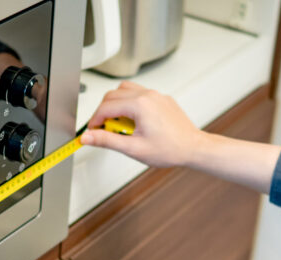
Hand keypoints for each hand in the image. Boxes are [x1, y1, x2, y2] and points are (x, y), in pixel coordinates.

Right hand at [80, 81, 205, 167]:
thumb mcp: (133, 148)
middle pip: (113, 95)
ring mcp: (156, 95)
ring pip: (125, 90)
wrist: (192, 148)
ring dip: (116, 104)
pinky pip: (140, 93)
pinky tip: (135, 121)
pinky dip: (130, 103)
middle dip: (103, 112)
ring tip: (120, 124)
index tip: (92, 131)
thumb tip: (88, 137)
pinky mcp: (162, 99)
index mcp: (139, 105)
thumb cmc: (170, 149)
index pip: (106, 107)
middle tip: (104, 129)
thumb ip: (107, 140)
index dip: (94, 120)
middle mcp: (148, 95)